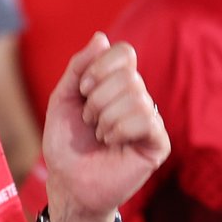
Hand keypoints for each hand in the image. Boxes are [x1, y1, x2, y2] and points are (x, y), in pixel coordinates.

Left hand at [41, 33, 169, 221]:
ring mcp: (150, 119)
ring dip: (106, 118)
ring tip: (100, 135)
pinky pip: (146, 119)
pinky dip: (120, 129)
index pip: (124, 53)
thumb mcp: (63, 99)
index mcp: (117, 84)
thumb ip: (79, 67)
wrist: (69, 184)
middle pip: (128, 76)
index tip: (83, 89)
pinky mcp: (158, 142)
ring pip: (137, 97)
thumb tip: (101, 37)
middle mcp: (137, 97)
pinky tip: (113, 143)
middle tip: (90, 121)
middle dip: (98, 99)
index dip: (100, 67)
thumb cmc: (67, 144)